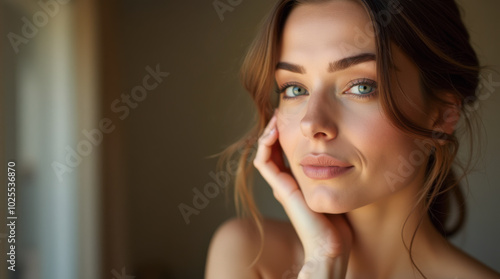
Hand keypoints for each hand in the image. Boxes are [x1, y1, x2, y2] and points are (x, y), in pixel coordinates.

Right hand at [253, 109, 352, 277]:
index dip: (288, 131)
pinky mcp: (281, 189)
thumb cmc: (341, 221)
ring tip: (278, 116)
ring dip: (269, 132)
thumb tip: (353, 150)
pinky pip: (264, 162)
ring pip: (266, 152)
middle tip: (284, 110)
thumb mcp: (341, 187)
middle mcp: (288, 181)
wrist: (332, 244)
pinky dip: (265, 145)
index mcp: (300, 179)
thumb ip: (339, 171)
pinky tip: (275, 130)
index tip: (296, 115)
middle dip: (277, 128)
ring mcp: (282, 185)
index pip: (287, 150)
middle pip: (275, 148)